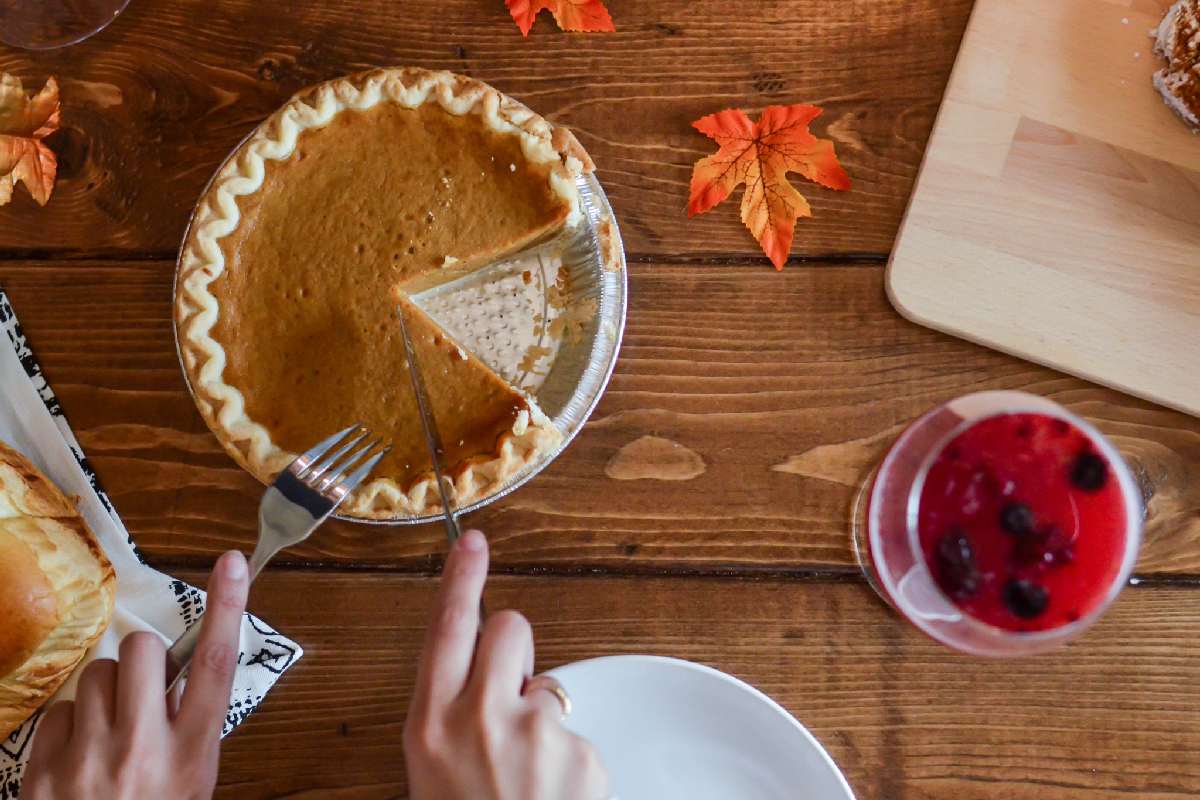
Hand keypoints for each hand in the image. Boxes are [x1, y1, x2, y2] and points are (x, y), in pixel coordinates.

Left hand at [23, 550, 249, 799]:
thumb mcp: (191, 787)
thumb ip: (188, 733)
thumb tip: (179, 682)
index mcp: (192, 756)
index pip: (216, 665)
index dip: (227, 607)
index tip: (232, 562)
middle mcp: (143, 750)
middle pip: (142, 652)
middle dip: (143, 659)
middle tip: (144, 689)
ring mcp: (88, 759)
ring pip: (95, 675)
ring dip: (105, 692)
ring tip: (109, 732)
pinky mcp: (43, 771)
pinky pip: (59, 712)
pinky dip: (71, 725)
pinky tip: (79, 757)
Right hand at [404, 530, 609, 799]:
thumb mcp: (430, 771)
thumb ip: (450, 715)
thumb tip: (476, 679)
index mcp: (430, 724)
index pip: (446, 627)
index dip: (461, 577)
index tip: (471, 540)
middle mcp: (479, 718)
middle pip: (508, 627)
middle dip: (511, 646)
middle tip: (508, 691)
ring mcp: (534, 733)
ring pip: (547, 685)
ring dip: (540, 716)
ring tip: (526, 774)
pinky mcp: (581, 752)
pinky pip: (576, 732)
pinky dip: (569, 758)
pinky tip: (553, 794)